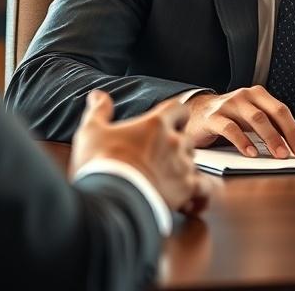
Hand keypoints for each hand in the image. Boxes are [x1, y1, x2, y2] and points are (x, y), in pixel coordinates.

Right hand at [70, 90, 211, 216]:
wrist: (110, 200)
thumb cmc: (101, 164)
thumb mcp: (92, 131)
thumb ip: (99, 111)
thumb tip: (97, 95)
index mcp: (156, 124)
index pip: (178, 109)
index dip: (176, 115)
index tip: (170, 121)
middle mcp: (174, 142)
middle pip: (186, 137)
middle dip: (176, 145)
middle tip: (159, 156)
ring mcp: (182, 165)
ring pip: (192, 161)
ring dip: (182, 167)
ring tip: (165, 178)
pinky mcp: (186, 189)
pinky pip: (202, 186)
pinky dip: (196, 189)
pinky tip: (185, 195)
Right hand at [184, 86, 294, 159]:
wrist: (196, 114)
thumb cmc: (228, 118)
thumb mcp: (249, 119)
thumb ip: (267, 127)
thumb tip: (290, 146)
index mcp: (257, 95)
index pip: (282, 111)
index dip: (293, 130)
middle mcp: (245, 96)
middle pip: (271, 113)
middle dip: (285, 134)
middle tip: (293, 153)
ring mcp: (228, 104)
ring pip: (255, 119)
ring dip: (270, 138)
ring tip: (278, 154)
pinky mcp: (213, 117)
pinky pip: (231, 128)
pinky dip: (243, 141)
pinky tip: (251, 153)